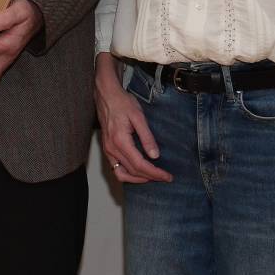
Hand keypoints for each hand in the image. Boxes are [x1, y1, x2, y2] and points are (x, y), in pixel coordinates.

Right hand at [94, 53, 169, 183]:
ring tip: (152, 177)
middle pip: (133, 171)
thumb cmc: (122, 103)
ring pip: (122, 174)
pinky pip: (116, 168)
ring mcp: (108, 150)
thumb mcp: (139, 117)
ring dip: (138, 179)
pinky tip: (138, 171)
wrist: (106, 96)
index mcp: (120, 141)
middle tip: (165, 177)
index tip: (167, 176)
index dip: (155, 173)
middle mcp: (112, 148)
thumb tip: (155, 155)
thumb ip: (147, 137)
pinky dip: (128, 174)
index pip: (140, 165)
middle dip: (151, 177)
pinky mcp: (107, 149)